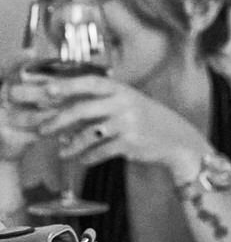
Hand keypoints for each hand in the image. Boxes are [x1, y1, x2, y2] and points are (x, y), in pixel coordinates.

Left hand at [29, 75, 206, 176]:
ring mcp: (128, 123)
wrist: (177, 139)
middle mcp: (125, 103)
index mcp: (122, 89)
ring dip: (71, 145)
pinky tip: (82, 159)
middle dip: (58, 120)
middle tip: (42, 129)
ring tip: (62, 152)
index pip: (91, 82)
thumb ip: (99, 102)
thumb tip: (61, 107)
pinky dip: (88, 158)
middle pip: (82, 109)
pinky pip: (100, 152)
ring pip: (88, 134)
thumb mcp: (127, 103)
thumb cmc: (146, 119)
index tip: (47, 90)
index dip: (68, 85)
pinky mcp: (130, 143)